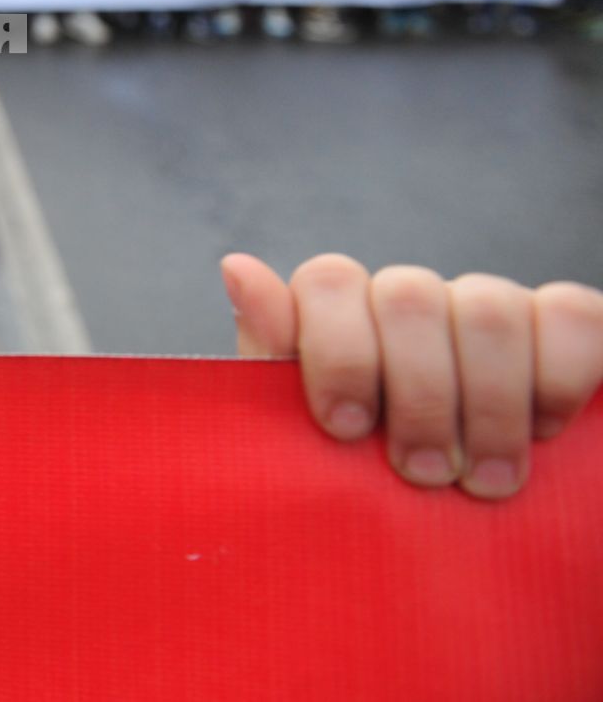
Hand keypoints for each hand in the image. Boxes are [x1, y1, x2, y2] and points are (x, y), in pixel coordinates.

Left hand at [222, 253, 602, 498]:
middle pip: (410, 295)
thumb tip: (238, 267)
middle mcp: (411, 299)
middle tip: (421, 475)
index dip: (337, 351)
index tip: (346, 430)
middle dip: (417, 395)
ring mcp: (487, 306)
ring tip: (485, 481)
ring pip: (486, 307)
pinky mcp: (561, 325)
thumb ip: (272, 361)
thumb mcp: (304, 439)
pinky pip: (568, 314)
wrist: (450, 538)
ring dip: (488, 404)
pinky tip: (544, 433)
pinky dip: (558, 376)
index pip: (328, 279)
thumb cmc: (362, 485)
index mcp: (341, 313)